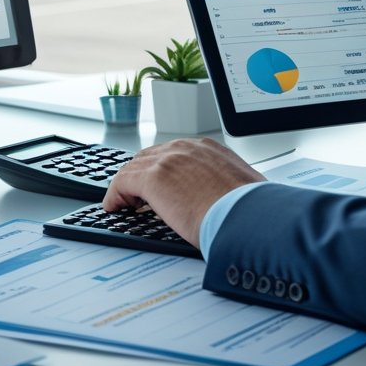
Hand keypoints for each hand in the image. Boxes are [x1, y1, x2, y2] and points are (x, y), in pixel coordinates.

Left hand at [102, 138, 263, 247]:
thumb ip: (228, 187)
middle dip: (141, 175)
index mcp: (209, 149)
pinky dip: (115, 195)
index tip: (156, 187)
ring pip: (134, 167)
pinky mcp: (153, 178)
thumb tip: (227, 200)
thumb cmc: (250, 210)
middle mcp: (187, 148)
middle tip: (137, 196)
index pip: (173, 154)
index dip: (160, 170)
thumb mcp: (243, 189)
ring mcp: (169, 160)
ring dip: (127, 186)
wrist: (248, 217)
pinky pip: (122, 182)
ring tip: (125, 204)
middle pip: (149, 156)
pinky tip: (115, 207)